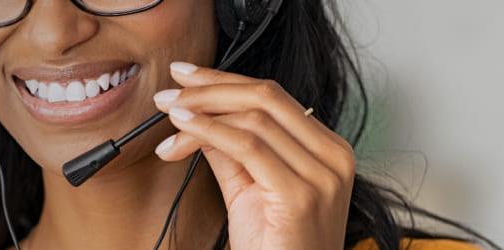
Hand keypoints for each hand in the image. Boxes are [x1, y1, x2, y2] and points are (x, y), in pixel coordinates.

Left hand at [153, 62, 355, 248]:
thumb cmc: (276, 249)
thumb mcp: (249, 189)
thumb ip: (231, 150)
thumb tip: (199, 114)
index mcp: (329, 150)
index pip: (275, 97)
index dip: (225, 80)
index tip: (186, 77)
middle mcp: (334, 157)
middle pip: (267, 97)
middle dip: (211, 89)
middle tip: (169, 93)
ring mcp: (323, 175)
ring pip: (255, 118)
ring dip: (202, 112)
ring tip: (168, 118)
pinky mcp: (302, 195)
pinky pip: (247, 147)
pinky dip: (208, 133)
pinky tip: (182, 133)